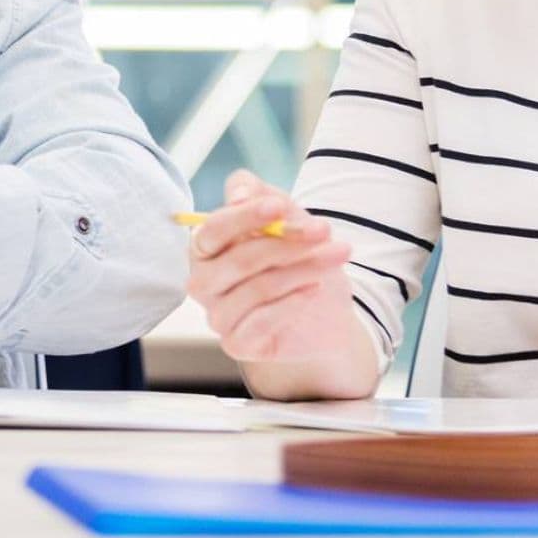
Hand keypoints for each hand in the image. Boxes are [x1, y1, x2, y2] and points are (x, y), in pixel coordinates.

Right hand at [187, 170, 356, 363]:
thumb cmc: (295, 256)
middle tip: (324, 229)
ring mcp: (218, 315)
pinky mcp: (237, 344)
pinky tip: (314, 289)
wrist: (323, 311)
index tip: (279, 206)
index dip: (244, 217)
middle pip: (238, 259)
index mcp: (205, 247)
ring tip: (334, 256)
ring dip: (302, 269)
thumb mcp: (282, 214)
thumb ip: (257, 193)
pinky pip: (261, 323)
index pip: (212, 230)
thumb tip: (239, 196)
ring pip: (257, 289)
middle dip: (285, 243)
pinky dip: (292, 303)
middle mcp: (203, 282)